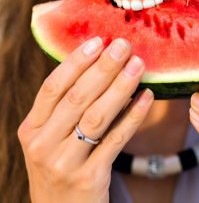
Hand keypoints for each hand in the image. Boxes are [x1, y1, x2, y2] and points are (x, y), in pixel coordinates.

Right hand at [18, 37, 153, 202]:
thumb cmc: (61, 164)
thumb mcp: (52, 137)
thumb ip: (67, 107)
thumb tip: (98, 66)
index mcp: (31, 128)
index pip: (53, 86)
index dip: (76, 62)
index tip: (98, 41)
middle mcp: (43, 144)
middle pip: (77, 97)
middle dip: (103, 68)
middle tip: (124, 46)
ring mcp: (64, 162)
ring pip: (97, 116)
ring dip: (120, 87)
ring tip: (138, 65)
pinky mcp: (89, 178)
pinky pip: (116, 140)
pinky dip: (133, 116)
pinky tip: (147, 97)